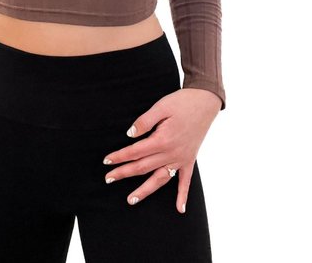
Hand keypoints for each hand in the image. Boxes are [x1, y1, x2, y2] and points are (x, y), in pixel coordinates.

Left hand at [102, 87, 220, 212]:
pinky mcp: (190, 159)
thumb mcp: (161, 107)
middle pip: (143, 167)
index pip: (135, 152)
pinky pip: (186, 181)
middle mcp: (171, 153)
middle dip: (124, 173)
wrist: (205, 102)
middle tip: (108, 179)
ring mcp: (181, 158)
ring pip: (160, 179)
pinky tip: (180, 209)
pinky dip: (182, 195)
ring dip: (145, 190)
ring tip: (131, 199)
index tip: (106, 161)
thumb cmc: (181, 102)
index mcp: (162, 140)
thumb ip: (144, 121)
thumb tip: (129, 135)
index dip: (119, 156)